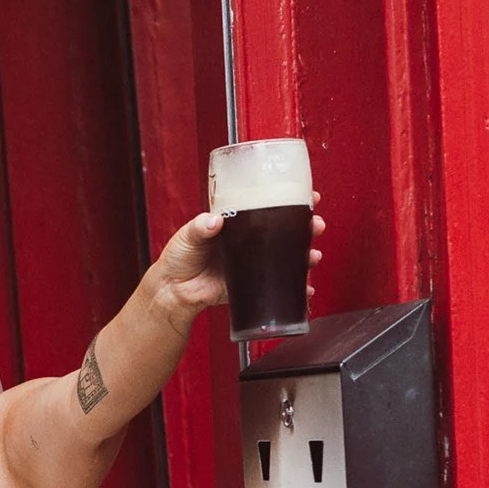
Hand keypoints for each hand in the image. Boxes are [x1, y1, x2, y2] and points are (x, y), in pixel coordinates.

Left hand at [151, 200, 325, 329]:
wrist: (172, 292)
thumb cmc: (178, 259)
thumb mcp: (188, 236)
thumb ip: (201, 227)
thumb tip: (215, 220)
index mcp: (236, 223)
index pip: (267, 207)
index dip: (289, 200)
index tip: (310, 196)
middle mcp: (248, 241)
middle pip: (284, 231)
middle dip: (306, 227)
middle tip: (316, 226)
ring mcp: (251, 263)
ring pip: (285, 257)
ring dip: (304, 255)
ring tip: (313, 256)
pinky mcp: (249, 285)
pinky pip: (275, 285)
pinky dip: (293, 288)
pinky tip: (305, 287)